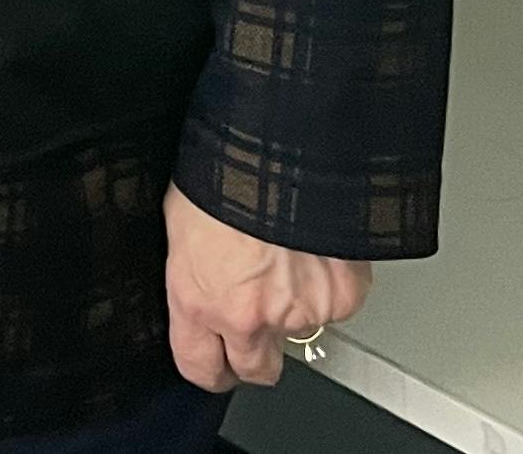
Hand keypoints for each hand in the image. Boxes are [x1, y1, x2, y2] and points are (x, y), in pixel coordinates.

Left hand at [162, 183, 371, 392]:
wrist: (281, 151)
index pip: (199, 368)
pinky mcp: (341, 298)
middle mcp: (248, 317)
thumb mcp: (181, 226)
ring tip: (286, 257)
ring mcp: (299, 312)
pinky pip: (335, 305)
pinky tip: (314, 250)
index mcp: (198, 300)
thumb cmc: (223, 174)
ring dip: (294, 308)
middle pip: (256, 371)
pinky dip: (328, 286)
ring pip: (300, 332)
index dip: (209, 367)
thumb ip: (194, 274)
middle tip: (256, 329)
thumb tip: (200, 284)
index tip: (215, 363)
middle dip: (255, 358)